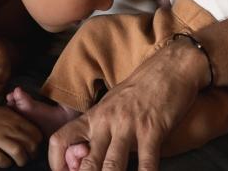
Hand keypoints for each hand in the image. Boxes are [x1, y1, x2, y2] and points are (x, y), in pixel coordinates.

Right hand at [0, 103, 41, 167]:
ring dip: (21, 160)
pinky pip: (2, 160)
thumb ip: (17, 119)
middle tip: (28, 157)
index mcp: (14, 118)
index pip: (35, 133)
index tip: (33, 147)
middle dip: (32, 154)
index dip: (37, 143)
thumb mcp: (3, 111)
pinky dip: (6, 163)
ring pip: (19, 153)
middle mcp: (8, 127)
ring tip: (18, 162)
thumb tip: (29, 130)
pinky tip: (4, 162)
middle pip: (30, 144)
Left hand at [47, 37, 209, 170]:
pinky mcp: (151, 128)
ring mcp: (128, 125)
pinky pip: (146, 162)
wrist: (171, 66)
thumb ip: (100, 128)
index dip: (56, 162)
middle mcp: (106, 121)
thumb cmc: (142, 88)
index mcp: (94, 115)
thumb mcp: (113, 104)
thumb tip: (86, 154)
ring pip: (111, 166)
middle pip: (86, 161)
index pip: (60, 139)